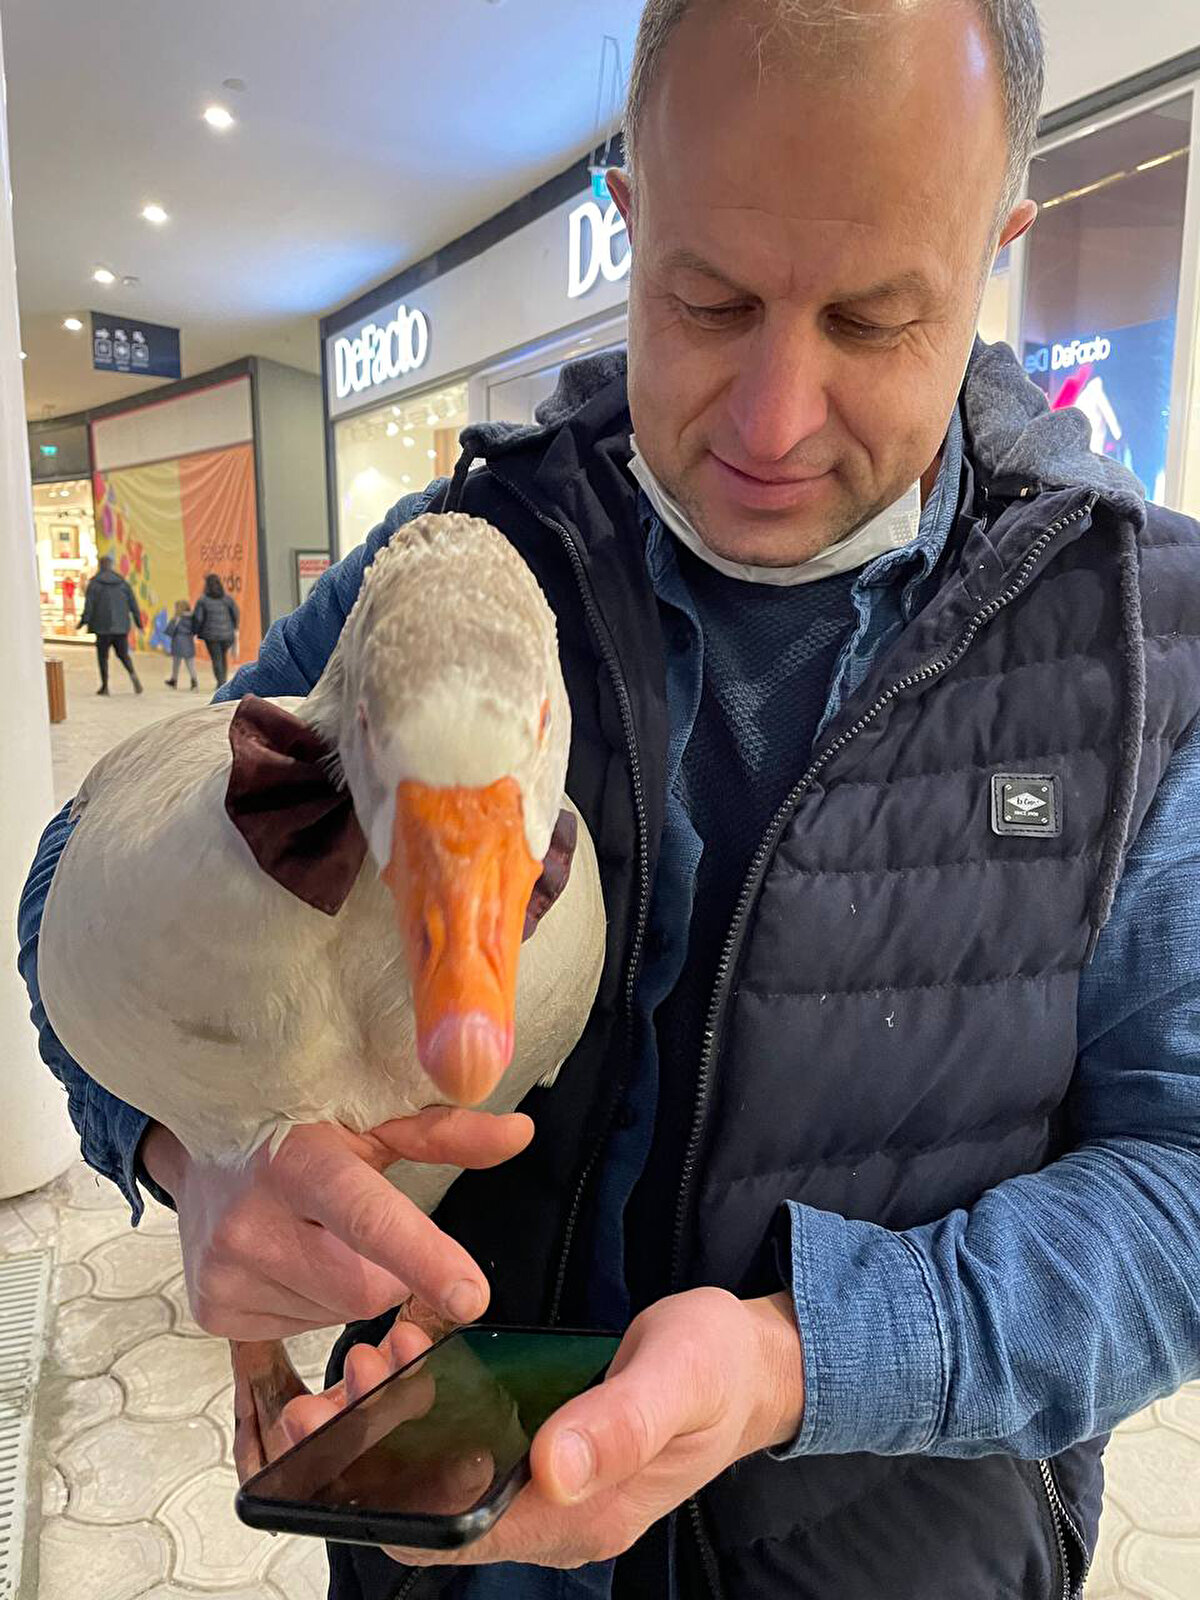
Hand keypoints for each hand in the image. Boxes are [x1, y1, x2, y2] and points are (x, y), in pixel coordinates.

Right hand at [141, 1109, 532, 1340]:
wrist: (200, 1150)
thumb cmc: (298, 1127)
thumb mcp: (369, 1121)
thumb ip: (445, 1132)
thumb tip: (519, 1135)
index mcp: (297, 1160)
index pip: (368, 1217)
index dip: (422, 1257)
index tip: (470, 1297)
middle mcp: (251, 1220)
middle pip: (366, 1288)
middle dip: (388, 1268)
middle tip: (363, 1226)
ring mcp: (225, 1272)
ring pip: (338, 1313)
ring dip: (347, 1284)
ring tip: (314, 1233)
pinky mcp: (214, 1311)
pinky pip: (303, 1328)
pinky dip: (315, 1300)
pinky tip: (289, 1257)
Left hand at [281, 1287, 806, 1568]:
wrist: (753, 1363)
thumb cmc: (718, 1368)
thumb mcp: (677, 1380)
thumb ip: (620, 1425)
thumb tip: (555, 1470)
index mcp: (579, 1518)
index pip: (453, 1537)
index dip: (386, 1497)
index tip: (346, 1428)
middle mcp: (556, 1518)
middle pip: (438, 1511)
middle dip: (378, 1452)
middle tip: (353, 1375)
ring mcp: (553, 1489)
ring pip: (451, 1476)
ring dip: (403, 1422)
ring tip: (381, 1351)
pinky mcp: (551, 1456)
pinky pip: (476, 1446)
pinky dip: (437, 1406)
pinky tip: (422, 1353)